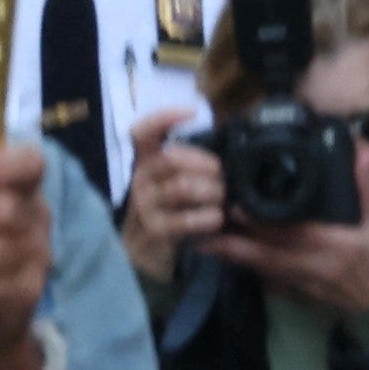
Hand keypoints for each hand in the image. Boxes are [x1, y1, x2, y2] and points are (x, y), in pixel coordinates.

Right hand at [118, 109, 217, 284]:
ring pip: (183, 187)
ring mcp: (145, 206)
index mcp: (145, 163)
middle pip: (172, 158)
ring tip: (223, 202)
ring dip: (212, 193)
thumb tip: (228, 142)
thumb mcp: (172, 185)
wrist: (145, 257)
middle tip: (224, 177)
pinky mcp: (155, 230)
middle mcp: (140, 180)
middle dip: (206, 165)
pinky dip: (208, 218)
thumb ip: (189, 165)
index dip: (164, 117)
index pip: (142, 131)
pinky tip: (216, 220)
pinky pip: (187, 219)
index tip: (192, 112)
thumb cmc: (167, 213)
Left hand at [213, 135, 368, 320]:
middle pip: (260, 254)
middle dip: (230, 243)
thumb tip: (362, 157)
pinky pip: (272, 282)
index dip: (254, 221)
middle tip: (201, 230)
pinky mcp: (304, 294)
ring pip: (261, 269)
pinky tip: (240, 264)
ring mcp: (303, 283)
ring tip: (209, 245)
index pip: (282, 232)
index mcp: (326, 246)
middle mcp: (307, 266)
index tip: (231, 206)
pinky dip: (254, 272)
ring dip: (236, 257)